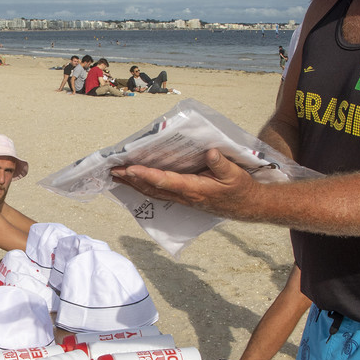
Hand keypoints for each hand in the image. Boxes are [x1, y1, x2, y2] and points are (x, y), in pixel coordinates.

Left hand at [111, 148, 265, 220]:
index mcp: (195, 190)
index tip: (130, 168)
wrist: (247, 206)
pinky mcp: (183, 197)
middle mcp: (184, 196)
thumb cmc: (240, 189)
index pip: (166, 181)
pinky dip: (143, 186)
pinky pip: (158, 192)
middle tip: (112, 169)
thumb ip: (222, 165)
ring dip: (133, 184)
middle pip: (152, 188)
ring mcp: (182, 198)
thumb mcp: (235, 175)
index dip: (147, 175)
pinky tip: (134, 181)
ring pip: (152, 191)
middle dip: (131, 179)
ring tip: (116, 175)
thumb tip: (210, 153)